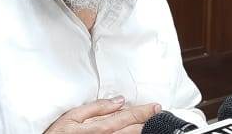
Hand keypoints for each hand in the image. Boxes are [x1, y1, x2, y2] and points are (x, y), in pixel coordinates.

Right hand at [44, 96, 160, 133]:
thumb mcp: (72, 116)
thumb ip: (96, 108)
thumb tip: (118, 101)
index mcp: (98, 128)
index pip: (127, 117)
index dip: (143, 112)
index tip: (156, 107)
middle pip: (134, 130)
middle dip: (147, 121)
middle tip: (158, 114)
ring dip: (142, 130)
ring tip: (150, 123)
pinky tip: (137, 132)